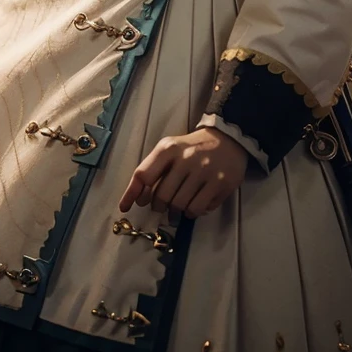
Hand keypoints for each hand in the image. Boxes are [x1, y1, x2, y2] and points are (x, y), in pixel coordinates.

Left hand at [118, 127, 247, 219]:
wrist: (227, 139)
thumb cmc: (192, 148)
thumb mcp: (170, 149)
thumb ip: (153, 169)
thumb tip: (138, 198)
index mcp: (168, 148)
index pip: (143, 174)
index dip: (131, 194)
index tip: (125, 207)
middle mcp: (185, 158)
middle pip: (161, 196)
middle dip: (158, 206)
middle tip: (162, 206)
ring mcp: (205, 171)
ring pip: (180, 206)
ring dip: (175, 212)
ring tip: (177, 208)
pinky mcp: (221, 183)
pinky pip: (198, 209)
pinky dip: (192, 212)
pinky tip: (193, 205)